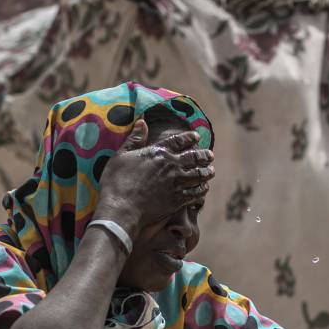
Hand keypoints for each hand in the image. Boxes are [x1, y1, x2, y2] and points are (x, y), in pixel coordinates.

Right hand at [94, 119, 212, 226]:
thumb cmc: (117, 181)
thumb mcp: (122, 155)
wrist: (122, 208)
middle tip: (210, 155)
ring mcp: (176, 183)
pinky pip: (196, 193)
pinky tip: (204, 189)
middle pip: (194, 157)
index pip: (179, 141)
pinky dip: (202, 190)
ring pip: (199, 175)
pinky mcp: (178, 200)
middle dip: (204, 155)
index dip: (189, 137)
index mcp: (159, 152)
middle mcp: (171, 166)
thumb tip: (142, 121)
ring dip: (206, 173)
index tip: (196, 136)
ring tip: (211, 171)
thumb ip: (135, 138)